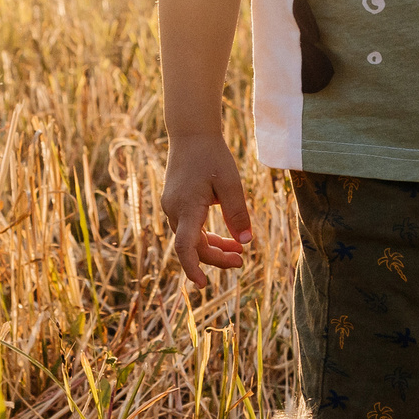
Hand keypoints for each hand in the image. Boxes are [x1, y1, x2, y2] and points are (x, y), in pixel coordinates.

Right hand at [162, 132, 254, 287]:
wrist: (190, 134)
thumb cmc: (212, 156)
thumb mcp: (231, 183)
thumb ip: (238, 213)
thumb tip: (245, 242)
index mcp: (187, 207)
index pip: (185, 247)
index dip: (192, 268)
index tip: (202, 285)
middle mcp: (174, 210)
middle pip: (192, 246)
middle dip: (216, 258)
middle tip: (241, 262)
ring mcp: (172, 207)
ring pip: (191, 238)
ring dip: (213, 247)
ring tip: (238, 251)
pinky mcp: (175, 203)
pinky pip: (189, 228)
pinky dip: (205, 236)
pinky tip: (225, 237)